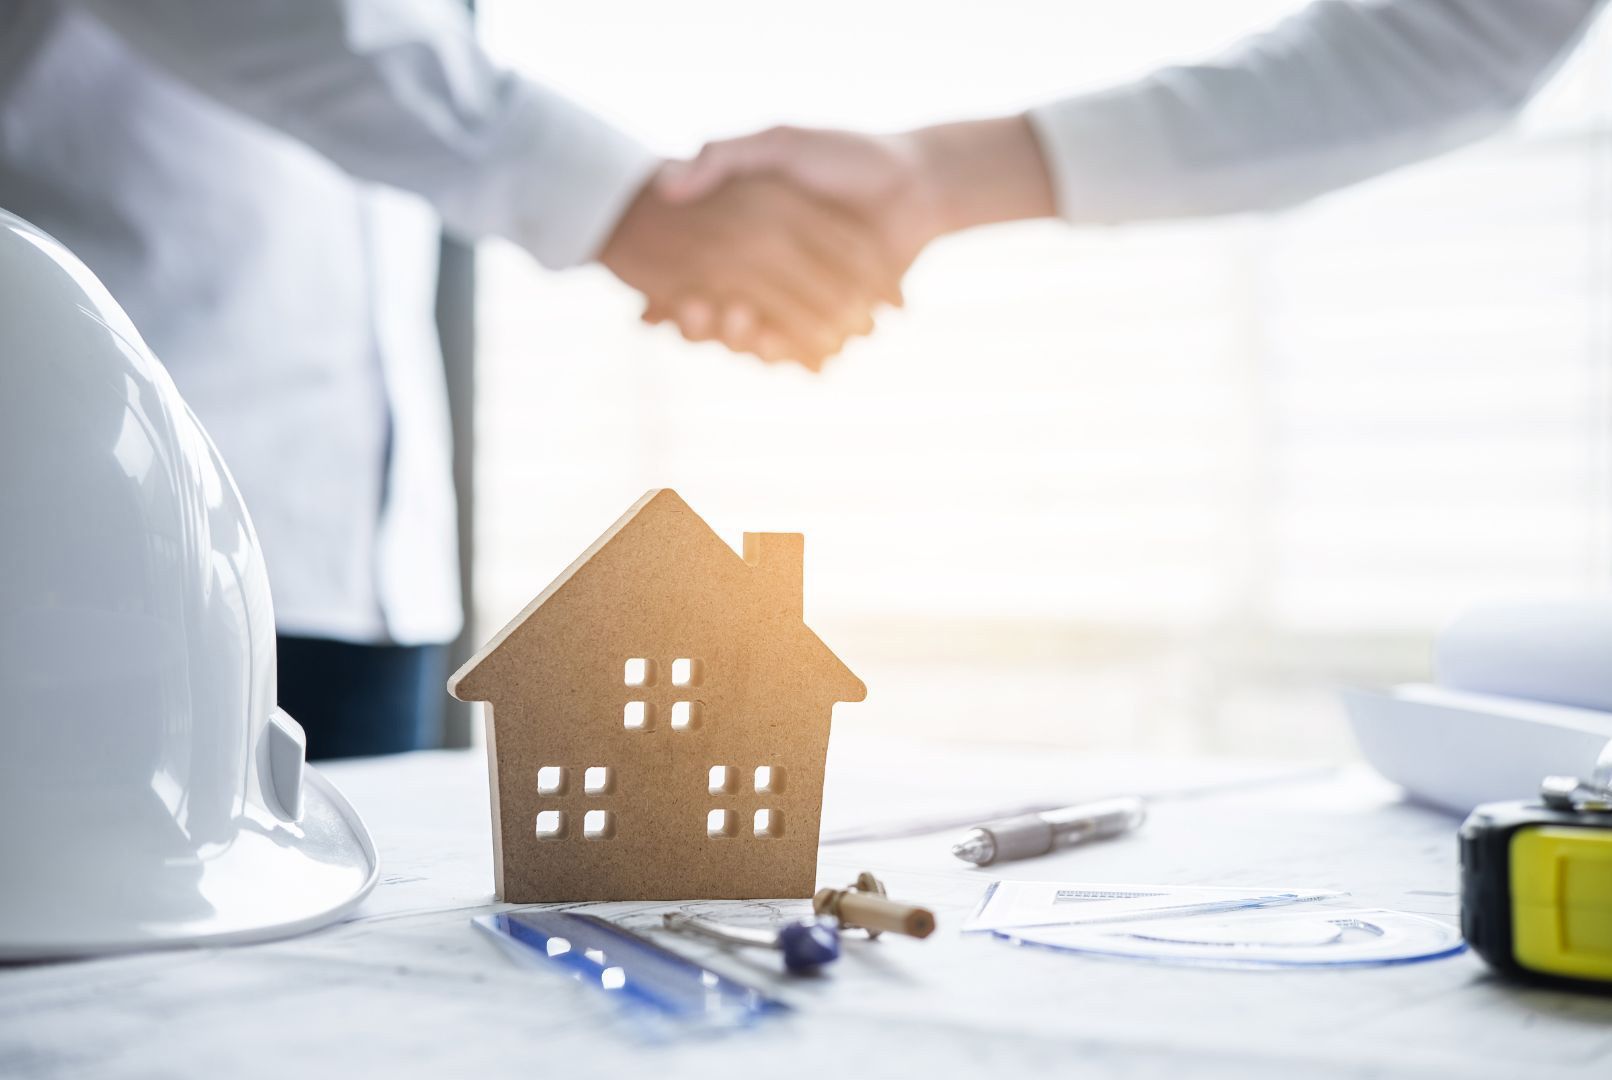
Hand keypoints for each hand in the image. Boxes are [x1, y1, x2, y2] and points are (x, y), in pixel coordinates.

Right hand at [650, 119, 1056, 353]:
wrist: (916, 184)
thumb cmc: (845, 156)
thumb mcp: (778, 145)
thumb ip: (724, 157)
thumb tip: (665, 184)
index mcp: (743, 236)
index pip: (691, 274)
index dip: (670, 290)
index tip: (659, 293)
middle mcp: (763, 275)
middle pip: (716, 315)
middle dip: (703, 321)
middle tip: (695, 311)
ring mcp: (796, 302)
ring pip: (753, 337)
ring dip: (741, 338)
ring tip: (737, 322)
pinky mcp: (830, 322)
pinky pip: (797, 348)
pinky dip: (785, 351)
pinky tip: (774, 344)